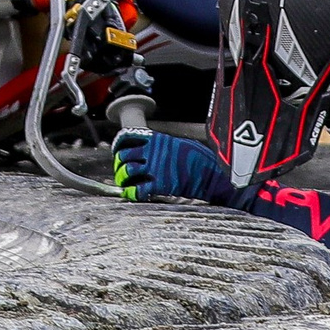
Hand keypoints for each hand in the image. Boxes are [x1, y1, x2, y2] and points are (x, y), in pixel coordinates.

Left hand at [113, 129, 232, 203]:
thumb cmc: (199, 158)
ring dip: (122, 178)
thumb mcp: (178, 143)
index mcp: (157, 139)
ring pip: (127, 172)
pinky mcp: (160, 184)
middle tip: (121, 170)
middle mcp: (153, 152)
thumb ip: (161, 146)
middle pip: (124, 155)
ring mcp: (155, 168)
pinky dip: (131, 193)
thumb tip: (151, 149)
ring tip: (125, 182)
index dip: (119, 144)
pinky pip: (138, 190)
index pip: (129, 136)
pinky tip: (132, 194)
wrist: (211, 172)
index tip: (118, 150)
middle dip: (119, 164)